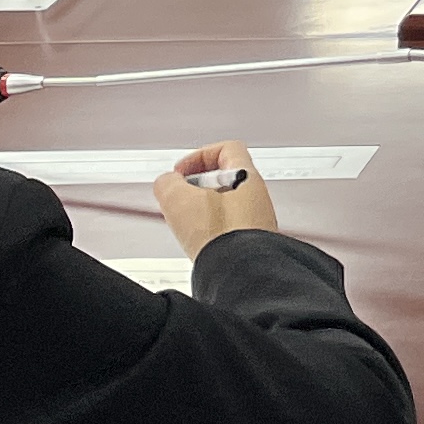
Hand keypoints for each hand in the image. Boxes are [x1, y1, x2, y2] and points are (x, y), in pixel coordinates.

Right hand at [152, 141, 278, 253]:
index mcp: (247, 177)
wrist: (239, 274)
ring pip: (223, 206)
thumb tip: (167, 183)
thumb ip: (168, 183)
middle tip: (180, 199)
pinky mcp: (248, 245)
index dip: (199, 156)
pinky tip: (197, 243)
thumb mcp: (179, 200)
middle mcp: (257, 198)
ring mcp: (255, 222)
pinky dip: (208, 232)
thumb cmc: (222, 236)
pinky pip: (226, 229)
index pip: (227, 149)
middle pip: (222, 179)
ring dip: (200, 211)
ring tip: (186, 224)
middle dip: (195, 187)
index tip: (180, 172)